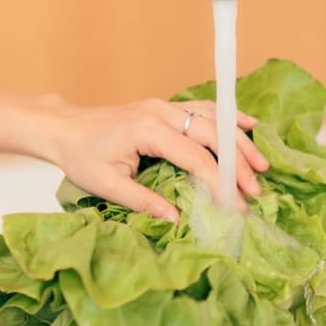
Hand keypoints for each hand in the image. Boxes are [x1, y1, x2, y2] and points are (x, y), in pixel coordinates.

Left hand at [28, 97, 269, 221]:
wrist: (64, 128)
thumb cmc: (81, 156)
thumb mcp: (107, 184)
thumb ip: (143, 201)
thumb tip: (178, 220)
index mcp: (146, 129)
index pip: (194, 156)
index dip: (217, 181)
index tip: (234, 205)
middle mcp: (160, 112)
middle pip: (211, 134)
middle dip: (237, 163)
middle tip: (255, 190)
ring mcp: (165, 106)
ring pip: (213, 119)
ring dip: (239, 141)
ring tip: (261, 165)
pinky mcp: (166, 108)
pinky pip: (204, 109)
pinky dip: (228, 117)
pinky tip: (250, 125)